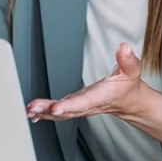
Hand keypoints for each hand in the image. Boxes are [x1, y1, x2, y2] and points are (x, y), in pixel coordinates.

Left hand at [27, 43, 147, 120]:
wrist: (129, 102)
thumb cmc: (128, 86)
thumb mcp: (132, 70)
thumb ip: (128, 60)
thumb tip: (123, 47)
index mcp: (101, 96)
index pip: (84, 102)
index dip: (70, 105)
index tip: (56, 108)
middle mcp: (89, 105)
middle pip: (68, 109)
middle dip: (49, 109)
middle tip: (33, 107)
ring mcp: (81, 108)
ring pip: (62, 113)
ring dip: (44, 112)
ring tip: (29, 110)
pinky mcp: (76, 107)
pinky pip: (60, 113)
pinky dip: (46, 114)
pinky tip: (33, 113)